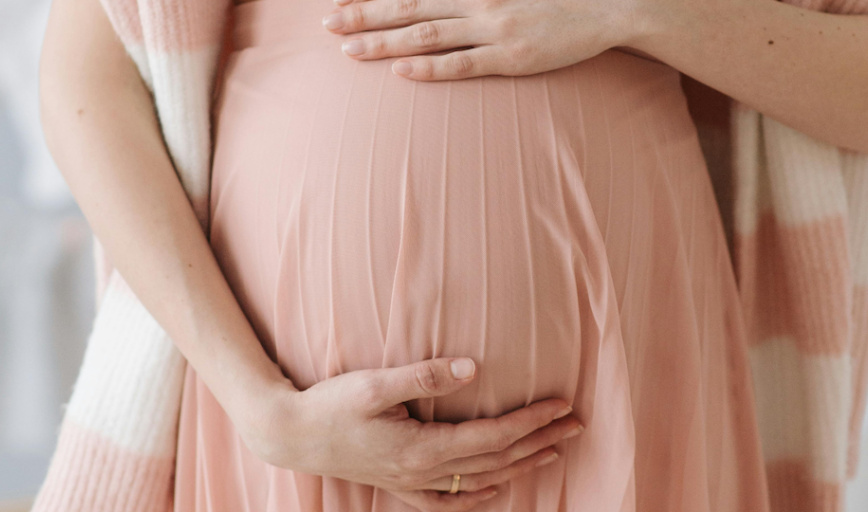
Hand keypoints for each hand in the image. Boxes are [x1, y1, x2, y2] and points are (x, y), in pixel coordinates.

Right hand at [239, 357, 582, 510]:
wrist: (290, 434)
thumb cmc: (331, 404)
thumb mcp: (375, 383)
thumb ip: (424, 376)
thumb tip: (473, 369)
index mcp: (422, 448)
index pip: (493, 436)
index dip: (532, 421)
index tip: (563, 406)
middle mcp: (423, 472)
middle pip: (496, 460)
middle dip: (540, 441)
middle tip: (577, 424)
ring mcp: (412, 483)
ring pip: (480, 481)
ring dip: (521, 465)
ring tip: (554, 451)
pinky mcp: (399, 485)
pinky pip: (449, 501)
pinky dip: (478, 497)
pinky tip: (495, 491)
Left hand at [321, 0, 641, 80]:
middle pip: (408, 5)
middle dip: (362, 15)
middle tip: (327, 25)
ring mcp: (495, 27)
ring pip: (426, 35)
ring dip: (383, 44)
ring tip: (349, 50)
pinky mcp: (513, 57)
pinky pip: (463, 64)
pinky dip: (430, 69)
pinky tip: (400, 72)